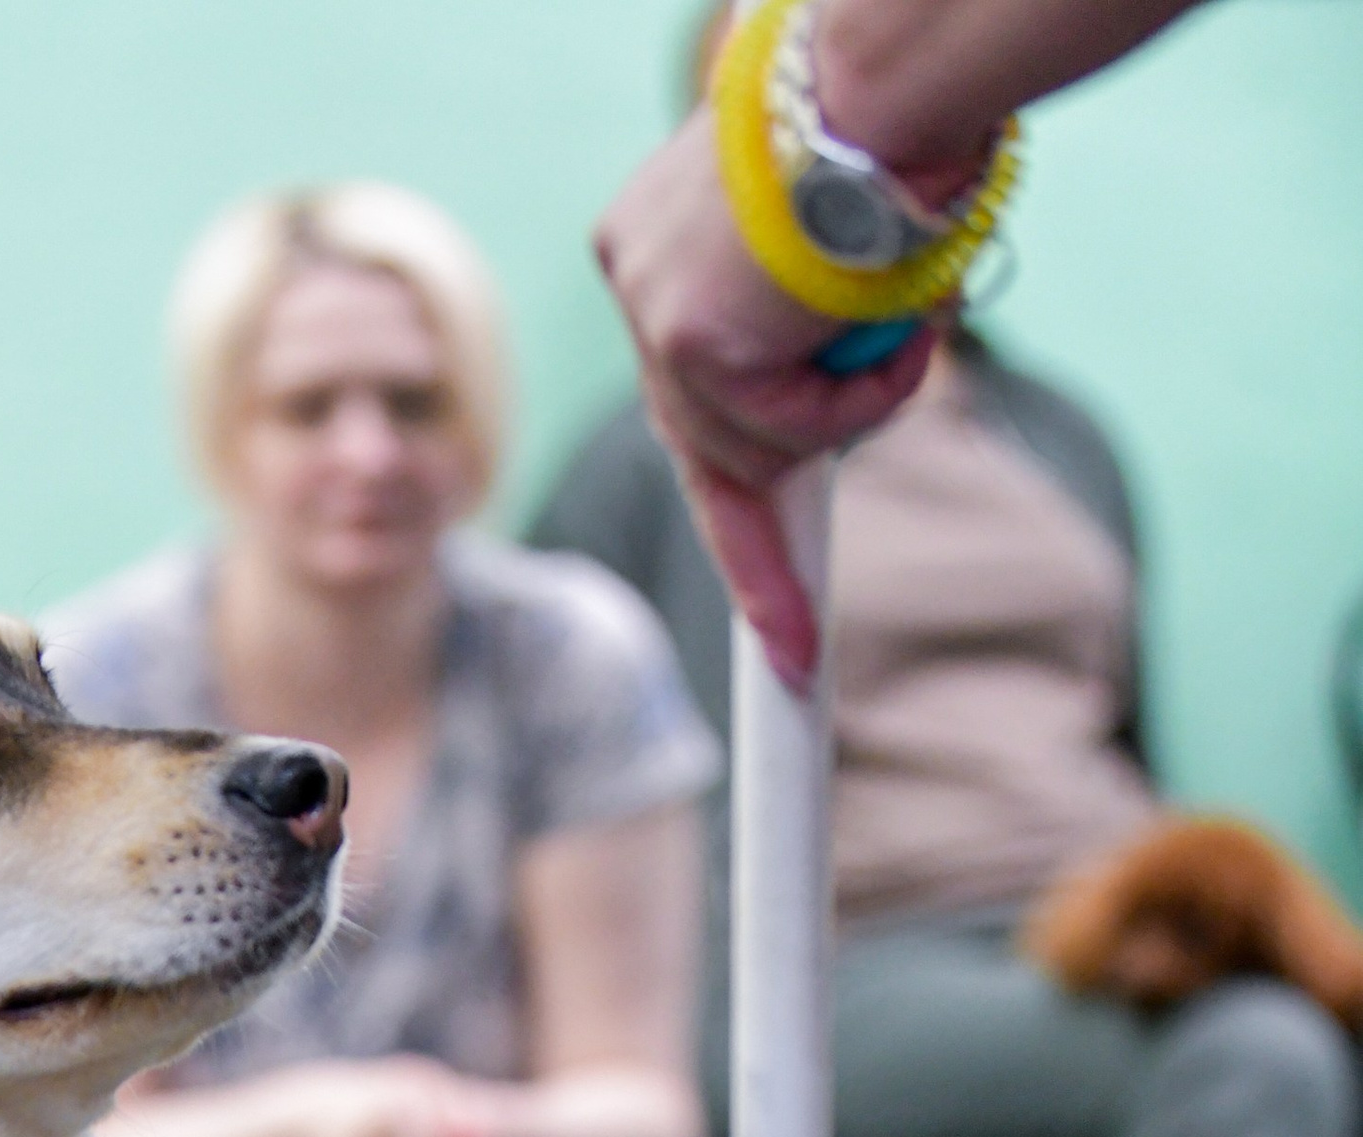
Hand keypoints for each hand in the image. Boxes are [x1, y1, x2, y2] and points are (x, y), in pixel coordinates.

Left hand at [591, 108, 935, 689]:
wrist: (885, 72)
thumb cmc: (893, 131)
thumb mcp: (834, 244)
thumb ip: (808, 327)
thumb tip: (838, 392)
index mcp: (662, 243)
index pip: (686, 400)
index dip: (730, 506)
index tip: (759, 600)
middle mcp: (637, 274)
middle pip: (699, 453)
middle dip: (758, 561)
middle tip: (794, 660)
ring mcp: (651, 313)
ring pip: (755, 447)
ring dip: (848, 414)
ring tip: (903, 330)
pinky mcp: (688, 343)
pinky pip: (784, 435)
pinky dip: (851, 404)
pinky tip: (883, 333)